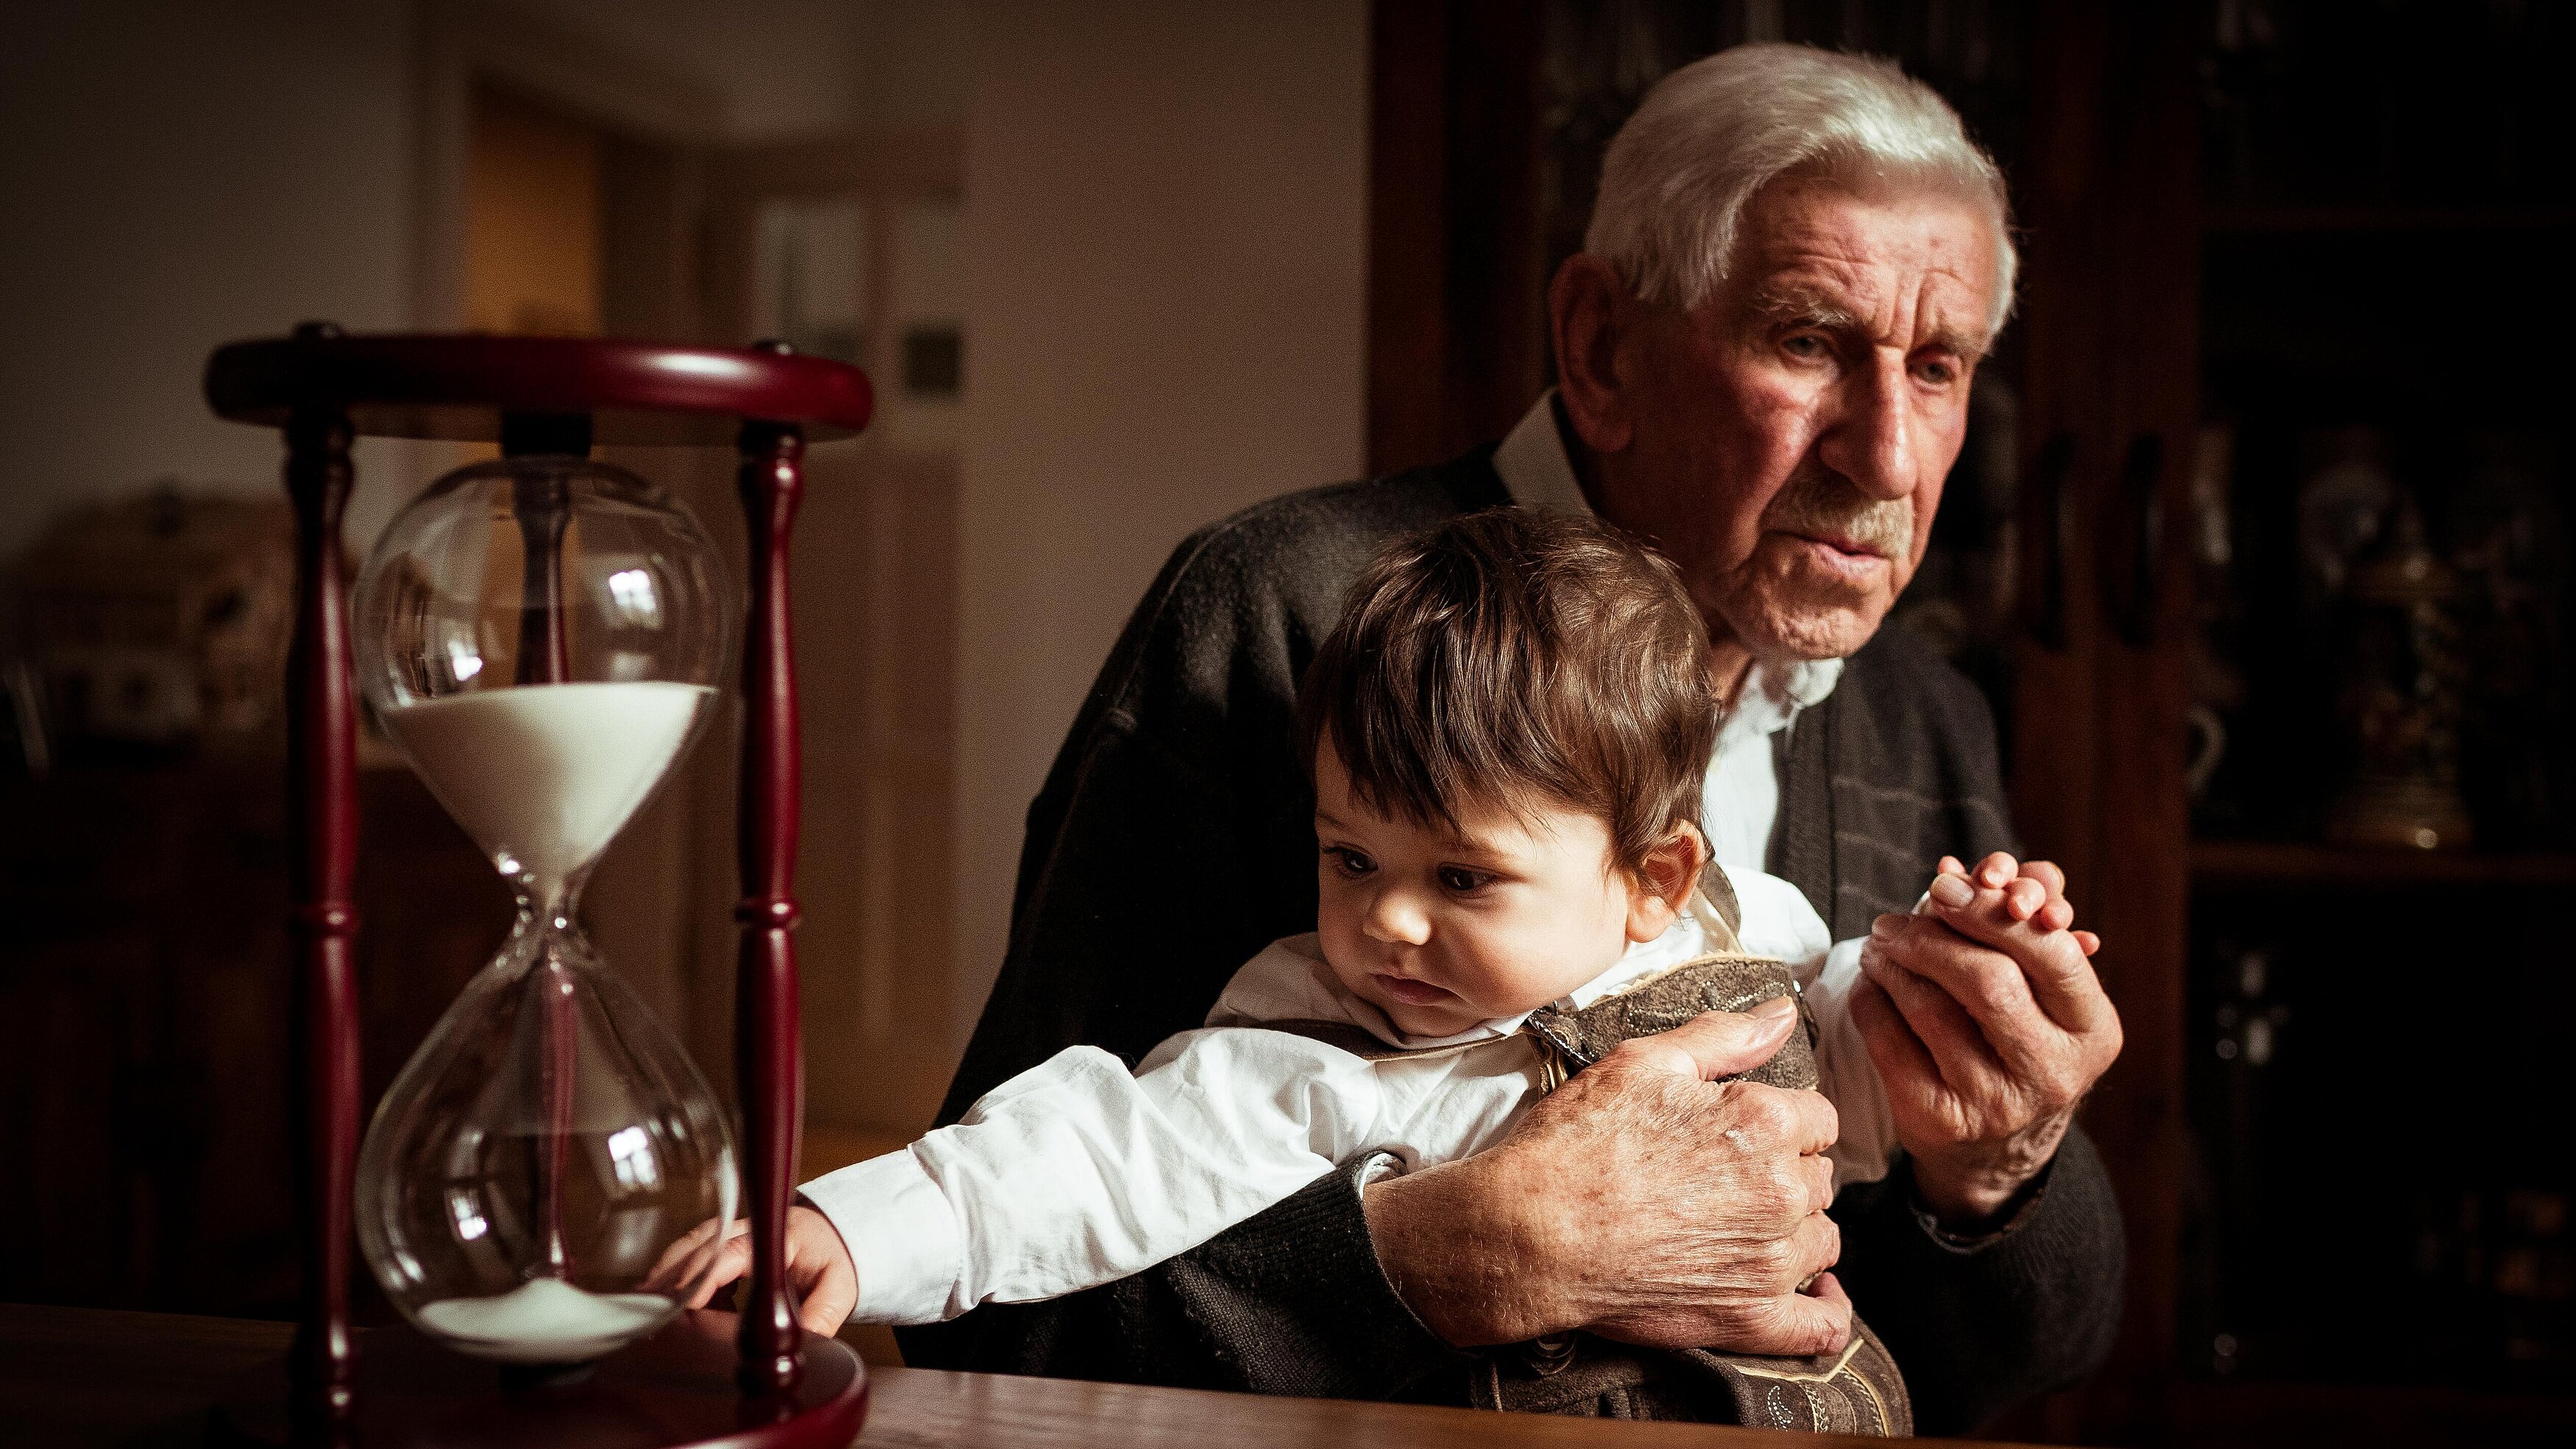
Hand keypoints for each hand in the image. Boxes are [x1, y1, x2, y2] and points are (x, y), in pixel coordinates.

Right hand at [648, 1205, 858, 1334]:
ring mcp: (730, 1231)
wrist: (830, 1236)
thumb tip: (801, 1344)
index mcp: (777, 1236)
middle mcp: (748, 1228)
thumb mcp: (838, 1289)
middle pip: (699, 1247)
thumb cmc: (831, 1259)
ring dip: (666, 1277)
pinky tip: (667, 1310)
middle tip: (648, 1311)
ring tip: (644, 1311)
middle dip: (671, 1277)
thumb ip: (821, 1316)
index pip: (732, 1252)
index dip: (704, 1275)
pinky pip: (690, 1258)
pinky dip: (675, 1281)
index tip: (683, 1301)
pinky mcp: (719, 1242)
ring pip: (688, 1249)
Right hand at [1361, 997, 1851, 1355]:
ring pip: (1821, 1240)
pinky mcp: (1749, 1318)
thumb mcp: (1642, 1062)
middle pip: (1820, 1177)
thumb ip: (1724, 1037)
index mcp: (1764, 1122)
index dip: (1784, 1119)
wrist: (1529, 1233)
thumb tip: (1782, 1013)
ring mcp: (1769, 1261)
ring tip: (1748, 1228)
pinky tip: (1817, 1293)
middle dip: (1786, 1172)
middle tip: (1729, 1177)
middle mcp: (1780, 1191)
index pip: (1819, 1118)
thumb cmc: (1576, 1144)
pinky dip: (1827, 1311)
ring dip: (1797, 1232)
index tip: (1748, 1131)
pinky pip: (1820, 1326)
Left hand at [1854, 852, 2122, 1228]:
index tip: (1942, 884)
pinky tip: (1870, 983)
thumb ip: (2020, 921)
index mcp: (2092, 1030)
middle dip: (1931, 936)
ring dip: (1893, 963)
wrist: (1998, 1146)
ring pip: (1930, 1008)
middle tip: (1894, 920)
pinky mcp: (1938, 1120)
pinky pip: (1889, 1041)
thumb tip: (1962, 868)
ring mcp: (1995, 1102)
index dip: (1990, 911)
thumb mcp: (2042, 991)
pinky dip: (1871, 1000)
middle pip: (1988, 980)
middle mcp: (2053, 1071)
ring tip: (1880, 944)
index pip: (2050, 953)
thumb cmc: (2019, 1040)